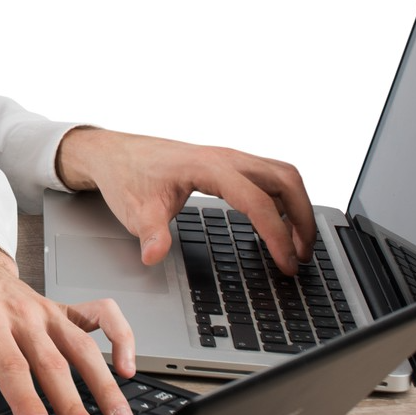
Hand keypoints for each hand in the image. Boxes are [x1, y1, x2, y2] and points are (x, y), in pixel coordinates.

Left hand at [0, 235, 137, 414]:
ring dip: (105, 385)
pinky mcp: (63, 307)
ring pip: (83, 346)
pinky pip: (102, 315)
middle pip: (52, 361)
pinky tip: (130, 369)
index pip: (9, 364)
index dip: (26, 399)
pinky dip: (121, 337)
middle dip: (73, 405)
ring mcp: (46, 309)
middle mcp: (20, 312)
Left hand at [55, 127, 313, 274]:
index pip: (257, 202)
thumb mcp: (134, 209)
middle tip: (304, 254)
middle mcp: (224, 157)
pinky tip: (278, 224)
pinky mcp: (225, 163)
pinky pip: (268, 176)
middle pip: (285, 179)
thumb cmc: (125, 175)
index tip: (287, 262)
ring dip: (297, 206)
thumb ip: (150, 234)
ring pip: (281, 174)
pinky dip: (283, 199)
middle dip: (303, 217)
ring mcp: (227, 157)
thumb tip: (153, 256)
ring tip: (299, 243)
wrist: (111, 152)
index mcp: (208, 166)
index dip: (277, 235)